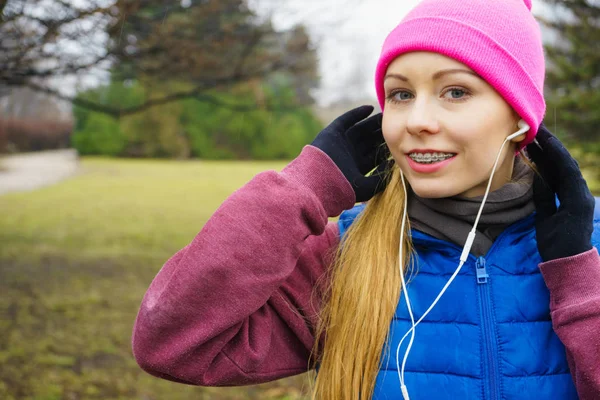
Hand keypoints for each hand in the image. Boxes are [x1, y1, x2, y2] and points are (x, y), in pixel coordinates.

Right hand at [310, 105, 390, 202]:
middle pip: (369, 140)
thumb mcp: (366, 187)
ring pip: (360, 129)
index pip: (374, 154)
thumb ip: (380, 178)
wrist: (318, 182)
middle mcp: (349, 154)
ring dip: (372, 122)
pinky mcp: (332, 133)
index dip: (386, 146)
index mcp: (357, 167)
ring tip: (384, 115)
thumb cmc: (342, 187)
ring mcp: (341, 143)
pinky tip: (370, 108)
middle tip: (394, 123)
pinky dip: (357, 114)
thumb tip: (392, 165)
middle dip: (380, 133)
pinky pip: (346, 120)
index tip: (399, 139)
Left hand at [526, 124, 594, 261]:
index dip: (545, 153)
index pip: (556, 170)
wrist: (568, 264)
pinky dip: (559, 159)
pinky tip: (549, 146)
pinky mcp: (579, 200)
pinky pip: (568, 175)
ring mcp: (581, 196)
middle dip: (548, 145)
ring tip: (539, 132)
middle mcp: (578, 192)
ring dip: (553, 147)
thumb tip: (538, 179)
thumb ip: (544, 197)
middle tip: (534, 128)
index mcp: (570, 196)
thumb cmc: (557, 244)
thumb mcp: (545, 216)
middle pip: (561, 164)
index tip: (532, 140)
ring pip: (566, 165)